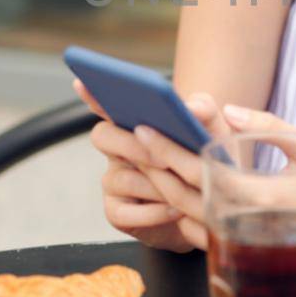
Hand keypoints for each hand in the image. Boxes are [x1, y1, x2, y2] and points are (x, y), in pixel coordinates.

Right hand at [75, 78, 216, 252]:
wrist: (211, 210)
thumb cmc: (207, 165)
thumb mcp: (213, 135)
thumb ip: (205, 112)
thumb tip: (191, 107)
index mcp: (135, 125)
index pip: (108, 104)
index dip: (93, 95)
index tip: (82, 83)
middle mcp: (119, 150)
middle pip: (102, 136)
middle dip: (131, 145)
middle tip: (163, 158)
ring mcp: (115, 182)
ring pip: (119, 177)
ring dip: (153, 186)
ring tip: (181, 191)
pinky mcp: (117, 212)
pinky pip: (123, 212)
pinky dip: (152, 213)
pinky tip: (174, 211)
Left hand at [134, 103, 295, 274]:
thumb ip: (268, 126)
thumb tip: (225, 111)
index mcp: (258, 198)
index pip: (199, 172)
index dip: (167, 149)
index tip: (144, 127)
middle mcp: (242, 226)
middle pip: (180, 195)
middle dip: (149, 165)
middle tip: (125, 136)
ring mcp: (237, 244)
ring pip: (183, 215)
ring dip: (156, 186)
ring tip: (135, 156)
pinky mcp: (237, 253)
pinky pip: (195, 231)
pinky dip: (174, 207)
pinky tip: (161, 184)